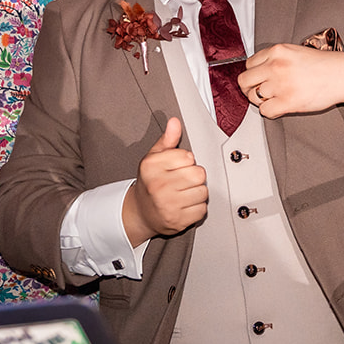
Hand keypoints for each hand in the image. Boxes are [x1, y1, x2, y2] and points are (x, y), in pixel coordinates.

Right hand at [123, 117, 207, 243]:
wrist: (140, 213)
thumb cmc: (151, 182)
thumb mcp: (154, 158)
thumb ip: (167, 140)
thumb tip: (175, 121)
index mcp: (152, 166)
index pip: (189, 157)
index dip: (186, 162)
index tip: (176, 168)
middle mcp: (158, 185)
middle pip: (199, 174)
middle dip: (194, 177)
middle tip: (182, 182)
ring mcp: (168, 205)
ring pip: (203, 192)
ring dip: (197, 193)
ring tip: (183, 194)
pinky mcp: (177, 221)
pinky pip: (202, 210)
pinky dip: (196, 209)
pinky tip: (184, 206)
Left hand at [240, 45, 343, 119]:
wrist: (343, 75)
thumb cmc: (323, 65)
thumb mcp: (295, 51)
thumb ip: (276, 58)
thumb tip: (259, 71)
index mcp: (277, 51)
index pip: (249, 64)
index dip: (254, 74)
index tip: (259, 79)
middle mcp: (275, 66)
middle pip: (244, 81)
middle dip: (249, 88)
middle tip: (258, 91)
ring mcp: (280, 85)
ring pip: (254, 97)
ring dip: (262, 100)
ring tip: (275, 98)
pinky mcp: (287, 102)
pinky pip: (265, 110)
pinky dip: (270, 111)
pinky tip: (280, 106)